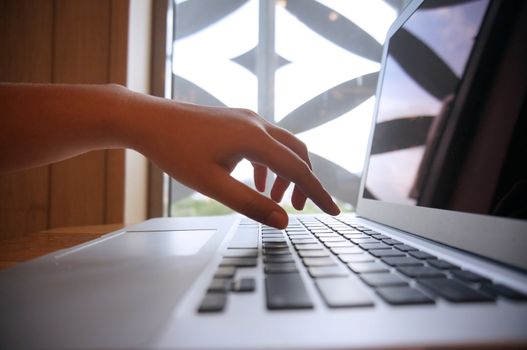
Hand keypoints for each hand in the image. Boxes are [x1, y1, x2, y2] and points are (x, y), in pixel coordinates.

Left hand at [123, 93, 339, 227]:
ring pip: (282, 146)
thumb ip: (250, 204)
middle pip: (297, 152)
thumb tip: (282, 221)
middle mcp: (257, 123)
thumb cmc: (175, 151)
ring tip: (276, 200)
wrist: (148, 120)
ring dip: (285, 173)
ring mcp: (247, 118)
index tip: (335, 211)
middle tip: (301, 209)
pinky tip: (258, 181)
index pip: (298, 168)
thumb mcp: (212, 185)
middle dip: (303, 182)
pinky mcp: (237, 120)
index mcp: (254, 138)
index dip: (318, 192)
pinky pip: (265, 142)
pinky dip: (270, 164)